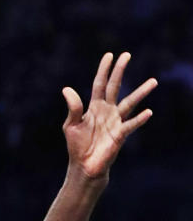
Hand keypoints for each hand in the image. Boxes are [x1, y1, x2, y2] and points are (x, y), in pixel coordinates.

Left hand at [62, 52, 156, 179]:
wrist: (84, 165)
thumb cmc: (77, 145)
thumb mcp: (71, 124)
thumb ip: (73, 107)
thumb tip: (67, 89)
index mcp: (94, 107)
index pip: (99, 84)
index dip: (104, 70)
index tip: (109, 55)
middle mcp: (107, 111)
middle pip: (115, 87)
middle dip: (120, 71)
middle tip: (127, 55)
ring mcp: (115, 121)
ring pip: (130, 103)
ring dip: (141, 92)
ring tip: (153, 81)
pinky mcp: (120, 134)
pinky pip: (131, 125)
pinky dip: (139, 119)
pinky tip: (148, 112)